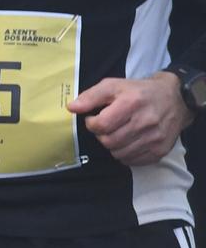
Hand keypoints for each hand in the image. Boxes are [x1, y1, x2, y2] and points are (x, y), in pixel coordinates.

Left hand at [69, 73, 188, 165]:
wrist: (175, 100)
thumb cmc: (139, 92)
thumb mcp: (113, 85)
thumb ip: (91, 96)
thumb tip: (71, 108)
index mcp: (132, 103)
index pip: (102, 125)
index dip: (92, 124)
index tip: (94, 119)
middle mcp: (146, 122)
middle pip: (109, 141)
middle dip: (101, 135)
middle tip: (106, 127)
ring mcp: (155, 138)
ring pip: (119, 154)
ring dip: (112, 146)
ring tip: (118, 133)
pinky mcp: (160, 150)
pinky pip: (133, 161)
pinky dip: (126, 154)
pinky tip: (128, 142)